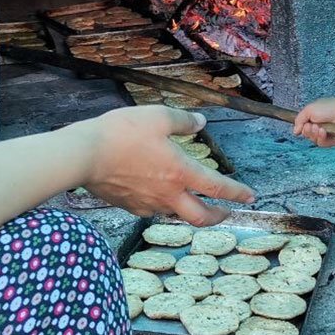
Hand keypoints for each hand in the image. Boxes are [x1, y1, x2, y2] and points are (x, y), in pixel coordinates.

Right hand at [75, 106, 256, 226]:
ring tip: (191, 201)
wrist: (83, 155)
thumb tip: (200, 122)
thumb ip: (183, 120)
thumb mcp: (157, 117)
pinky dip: (162, 205)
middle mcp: (168, 194)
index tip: (250, 196)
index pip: (218, 188)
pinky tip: (157, 195)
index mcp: (180, 172)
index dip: (238, 192)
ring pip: (175, 214)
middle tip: (227, 213)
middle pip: (200, 217)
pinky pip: (152, 210)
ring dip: (189, 210)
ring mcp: (147, 204)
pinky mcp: (129, 206)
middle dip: (218, 217)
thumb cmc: (121, 133)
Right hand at [292, 89, 334, 147]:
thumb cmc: (329, 107)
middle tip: (312, 126)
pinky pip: (323, 144)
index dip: (303, 128)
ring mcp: (327, 134)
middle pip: (308, 135)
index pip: (304, 128)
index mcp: (315, 118)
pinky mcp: (333, 141)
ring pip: (314, 141)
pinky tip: (324, 132)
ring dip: (314, 135)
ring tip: (319, 128)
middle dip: (308, 132)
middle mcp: (320, 126)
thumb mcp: (309, 110)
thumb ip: (299, 120)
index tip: (305, 125)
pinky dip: (322, 139)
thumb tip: (295, 131)